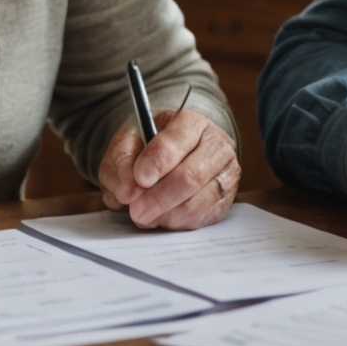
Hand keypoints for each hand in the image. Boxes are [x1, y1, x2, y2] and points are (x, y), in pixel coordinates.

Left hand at [98, 105, 238, 228]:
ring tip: (144, 214)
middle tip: (136, 211)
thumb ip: (121, 159)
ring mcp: (225, 174)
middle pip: (192, 177)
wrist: (168, 157)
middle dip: (159, 198)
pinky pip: (201, 219)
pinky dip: (176, 223)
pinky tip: (162, 216)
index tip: (139, 178)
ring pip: (198, 203)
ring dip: (165, 215)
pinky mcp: (225, 201)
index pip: (177, 141)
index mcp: (190, 122)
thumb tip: (127, 191)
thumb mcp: (127, 142)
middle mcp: (215, 145)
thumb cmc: (147, 147)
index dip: (156, 163)